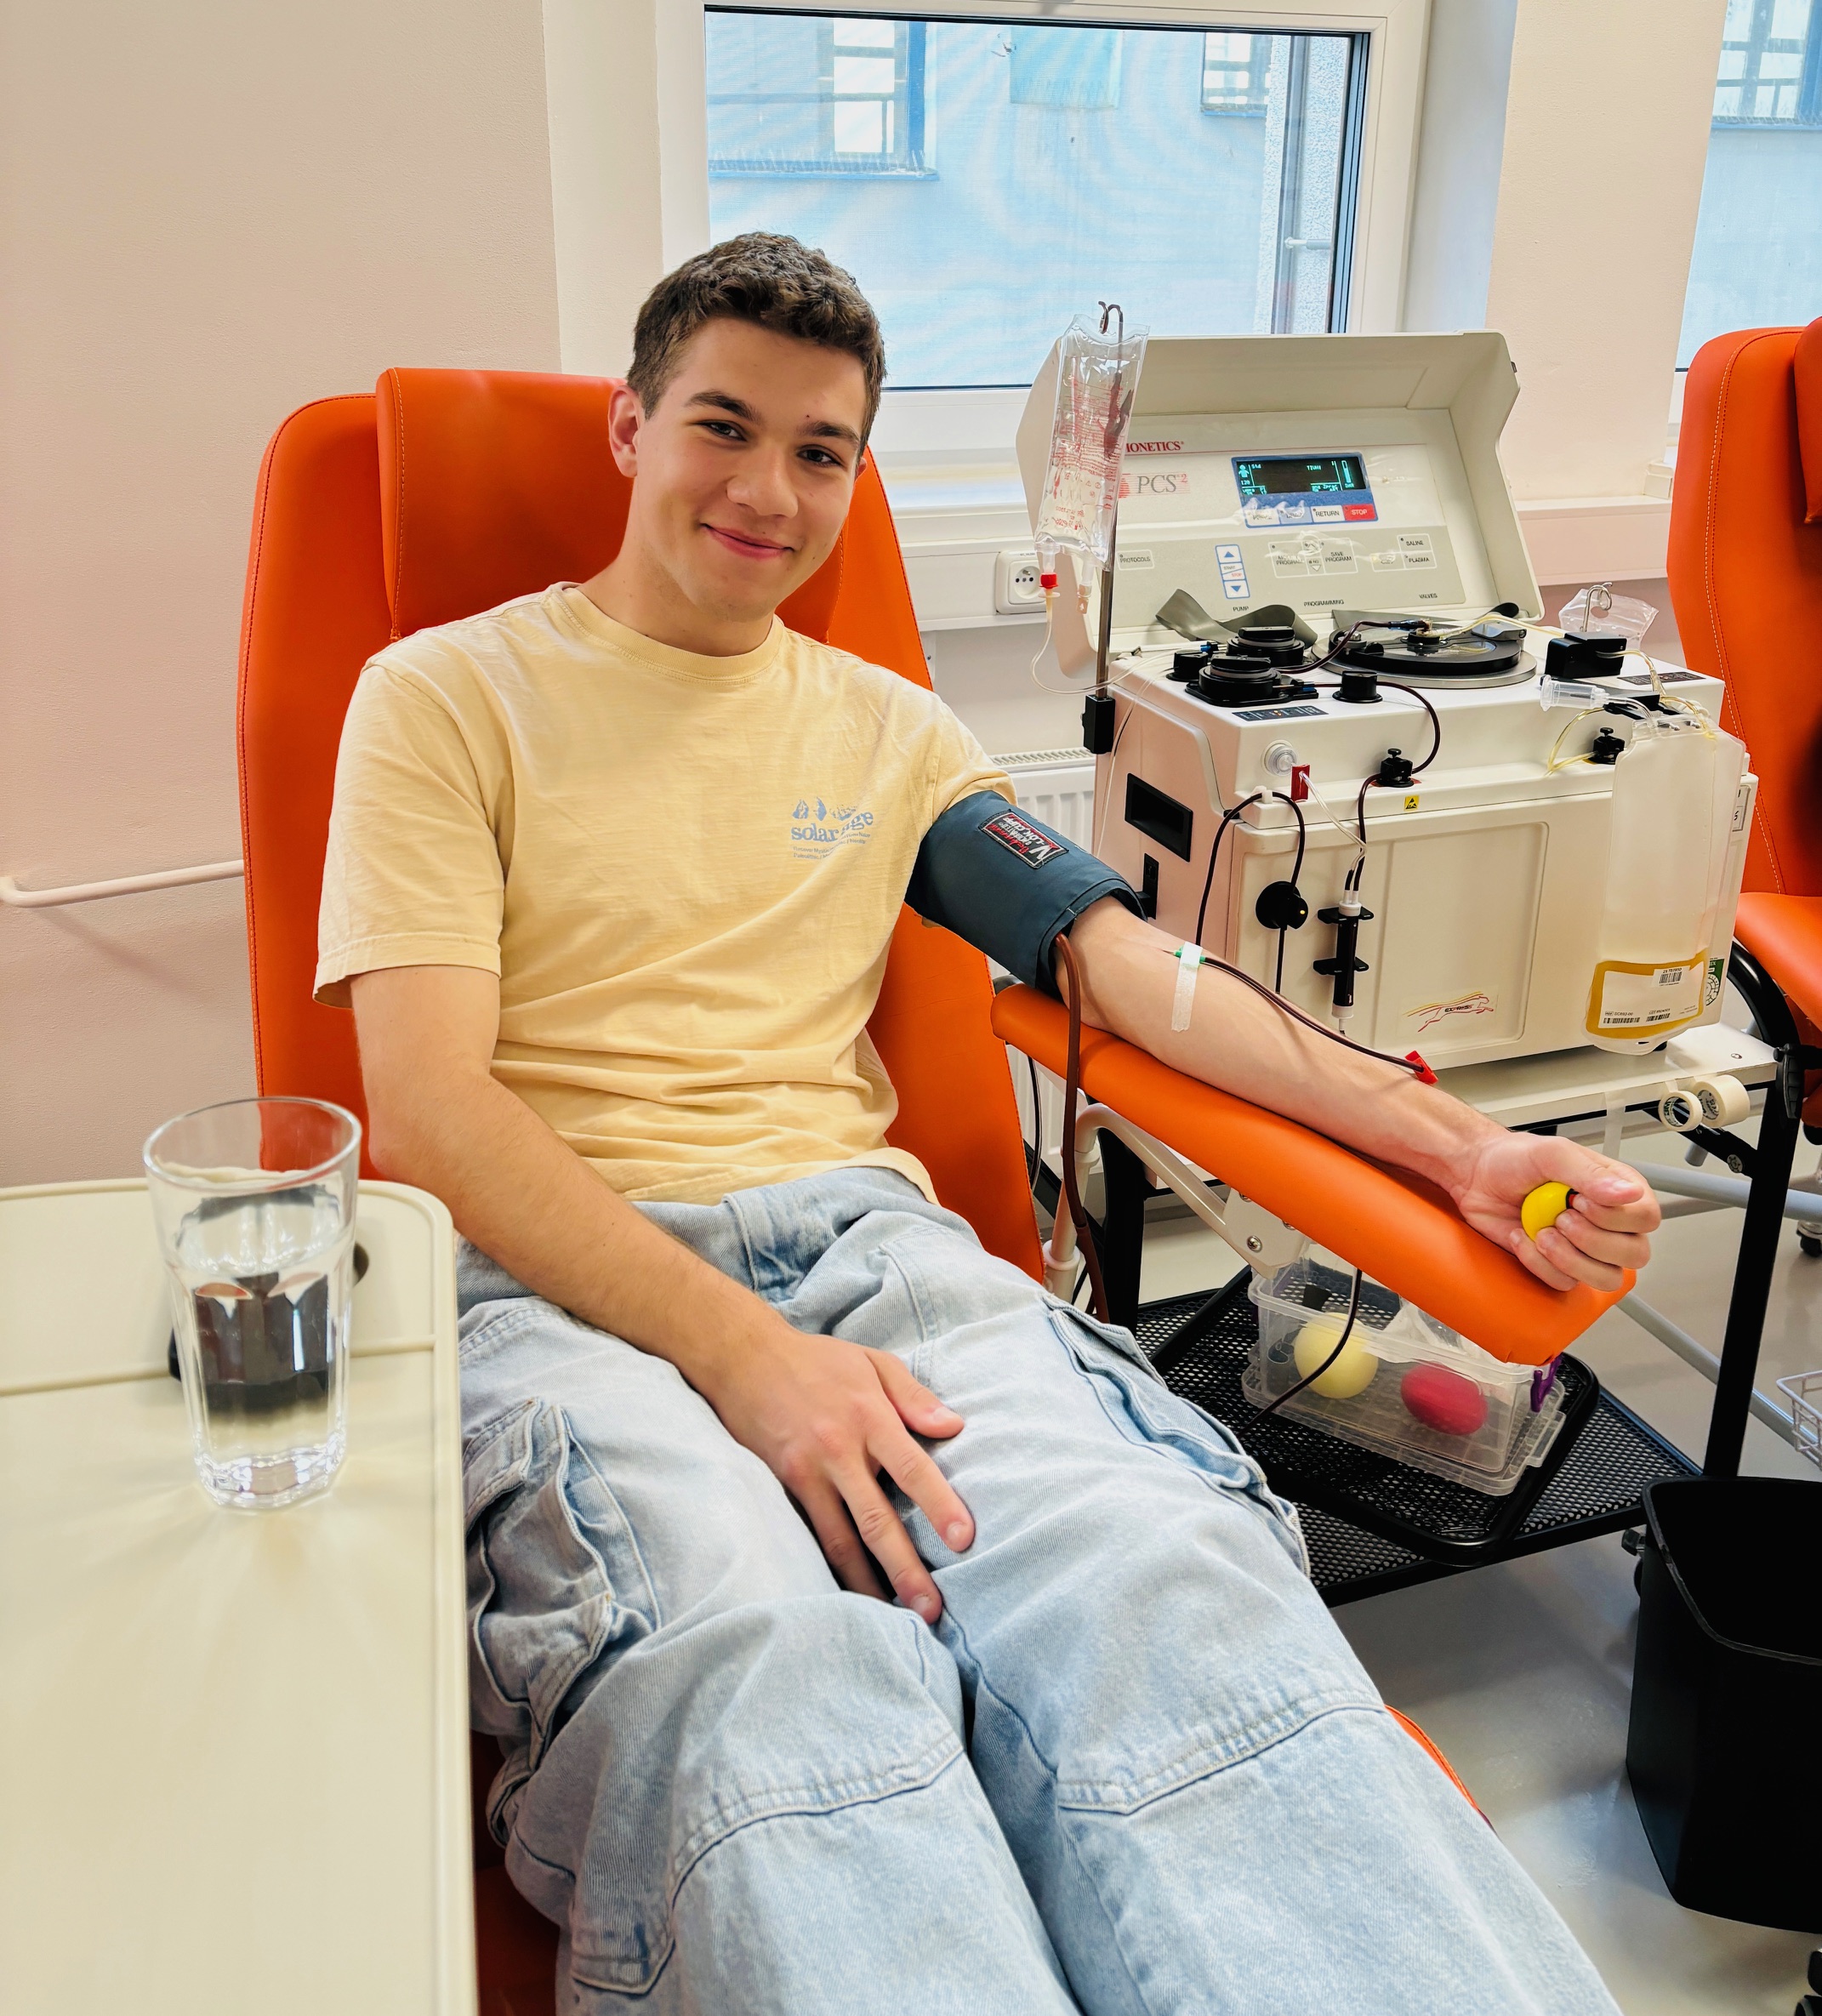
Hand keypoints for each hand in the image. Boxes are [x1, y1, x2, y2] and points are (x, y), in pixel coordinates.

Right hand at [698, 1317, 973, 1621]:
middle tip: (931, 1610)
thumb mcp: (872, 1362)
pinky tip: (848, 1594)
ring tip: (893, 1617)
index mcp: (868, 1417)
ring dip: (867, 1583)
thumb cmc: (817, 1361)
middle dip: (905, 1569)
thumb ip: (913, 1396)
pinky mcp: (780, 1487)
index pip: (912, 1468)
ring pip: (839, 1540)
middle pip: (876, 1520)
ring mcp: (804, 1474)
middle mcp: (837, 1450)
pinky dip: (829, 1567)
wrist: (742, 1359)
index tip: (965, 1541)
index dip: (940, 1506)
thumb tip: (954, 1426)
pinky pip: (809, 1535)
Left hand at [1446, 1130, 1659, 1290]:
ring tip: (1542, 1232)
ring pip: (1606, 1277)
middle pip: (1634, 1254)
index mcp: (1618, 1192)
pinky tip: (1523, 1238)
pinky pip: (1564, 1282)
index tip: (1578, 1199)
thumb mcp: (1553, 1154)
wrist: (1476, 1177)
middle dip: (1593, 1240)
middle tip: (1561, 1217)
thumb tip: (1629, 1193)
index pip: (1646, 1217)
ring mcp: (1585, 1248)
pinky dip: (1539, 1263)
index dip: (1615, 1217)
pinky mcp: (1558, 1265)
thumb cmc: (1515, 1159)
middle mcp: (1609, 1223)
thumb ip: (1591, 1174)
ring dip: (1570, 1258)